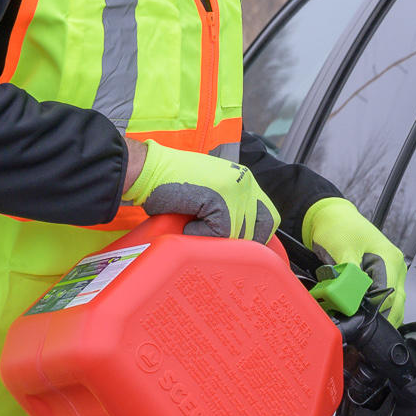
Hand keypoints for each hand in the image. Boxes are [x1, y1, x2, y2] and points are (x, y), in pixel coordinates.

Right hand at [124, 140, 278, 240]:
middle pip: (259, 228)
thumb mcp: (209, 190)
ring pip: (239, 233)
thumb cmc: (171, 183)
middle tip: (215, 242)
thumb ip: (227, 206)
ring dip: (216, 239)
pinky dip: (201, 235)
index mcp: (245, 179)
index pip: (268, 216)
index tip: (239, 246)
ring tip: (194, 227)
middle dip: (239, 242)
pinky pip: (220, 233)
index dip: (255, 235)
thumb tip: (238, 237)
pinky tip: (186, 226)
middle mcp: (245, 182)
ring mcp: (234, 190)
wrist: (147, 169)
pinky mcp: (219, 199)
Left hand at [302, 197, 406, 325]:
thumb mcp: (343, 250)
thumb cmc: (338, 228)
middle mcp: (396, 266)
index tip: (354, 317)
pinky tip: (360, 312)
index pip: (389, 296)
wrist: (332, 218)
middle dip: (378, 317)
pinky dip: (374, 308)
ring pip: (393, 304)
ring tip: (357, 319)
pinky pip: (384, 299)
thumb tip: (353, 300)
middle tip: (357, 324)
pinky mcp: (382, 276)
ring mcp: (391, 272)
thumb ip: (350, 276)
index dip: (372, 310)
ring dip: (377, 314)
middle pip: (396, 304)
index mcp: (390, 259)